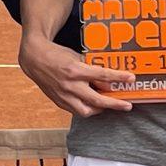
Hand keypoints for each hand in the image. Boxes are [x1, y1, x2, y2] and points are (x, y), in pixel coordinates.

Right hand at [19, 36, 135, 115]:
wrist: (34, 59)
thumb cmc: (57, 55)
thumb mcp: (76, 57)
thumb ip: (90, 69)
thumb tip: (107, 79)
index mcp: (75, 70)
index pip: (102, 75)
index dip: (118, 77)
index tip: (131, 78)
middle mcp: (70, 85)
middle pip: (97, 99)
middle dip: (115, 104)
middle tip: (127, 105)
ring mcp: (63, 95)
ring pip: (86, 110)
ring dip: (99, 109)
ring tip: (107, 105)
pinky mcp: (58, 101)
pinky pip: (76, 110)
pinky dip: (86, 108)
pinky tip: (92, 104)